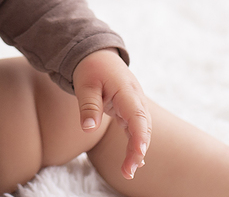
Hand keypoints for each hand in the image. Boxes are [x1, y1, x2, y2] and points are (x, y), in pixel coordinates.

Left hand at [72, 48, 149, 179]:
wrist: (98, 55)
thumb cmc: (91, 68)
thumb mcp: (85, 84)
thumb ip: (88, 106)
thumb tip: (88, 128)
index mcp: (126, 91)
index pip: (138, 116)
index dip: (140, 136)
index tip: (139, 154)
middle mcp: (136, 99)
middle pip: (143, 127)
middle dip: (138, 150)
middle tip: (127, 172)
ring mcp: (135, 104)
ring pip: (142, 130)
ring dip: (137, 150)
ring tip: (128, 171)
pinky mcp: (130, 110)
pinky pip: (136, 128)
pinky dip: (135, 143)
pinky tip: (133, 161)